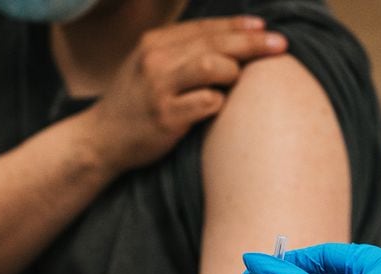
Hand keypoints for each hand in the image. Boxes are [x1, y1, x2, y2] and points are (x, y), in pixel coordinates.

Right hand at [86, 16, 286, 172]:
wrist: (101, 140)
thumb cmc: (134, 105)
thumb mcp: (148, 67)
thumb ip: (180, 52)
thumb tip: (230, 41)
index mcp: (154, 43)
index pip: (205, 27)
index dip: (238, 25)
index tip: (265, 28)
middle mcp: (155, 61)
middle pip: (214, 43)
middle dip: (252, 43)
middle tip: (280, 45)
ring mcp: (159, 89)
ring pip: (212, 66)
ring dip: (233, 73)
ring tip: (235, 83)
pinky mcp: (165, 117)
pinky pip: (208, 103)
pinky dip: (219, 103)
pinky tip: (218, 107)